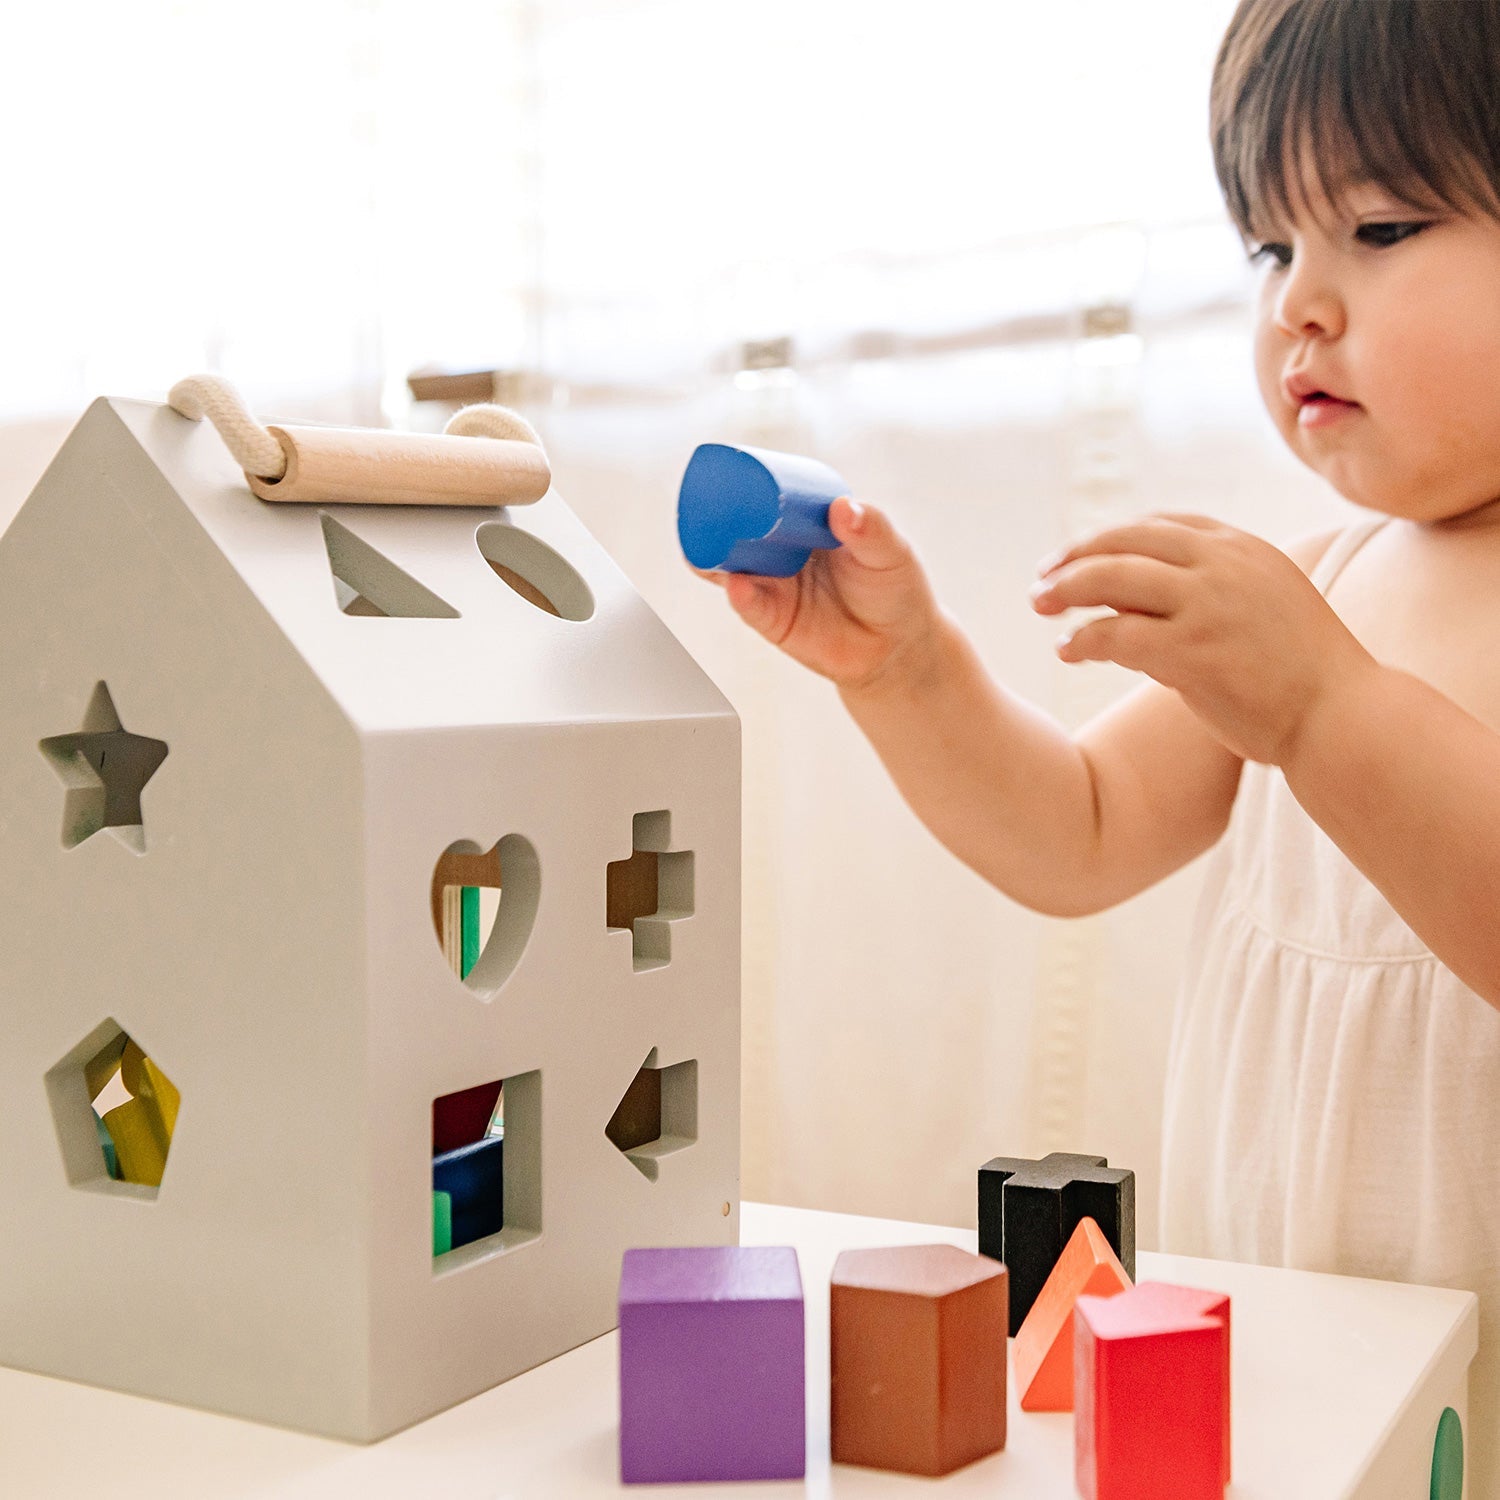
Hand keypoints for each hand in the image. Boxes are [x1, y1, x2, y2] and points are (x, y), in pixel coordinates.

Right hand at [695, 496, 941, 693]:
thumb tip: (843, 507)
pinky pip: (749, 605)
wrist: (898, 646)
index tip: (733, 471)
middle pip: (739, 530)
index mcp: (804, 524)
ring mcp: (773, 585)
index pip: (768, 498)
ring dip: (716, 557)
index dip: (748, 484)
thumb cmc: (894, 588)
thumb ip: (870, 529)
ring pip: (732, 566)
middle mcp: (780, 551)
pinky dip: (741, 595)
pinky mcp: (772, 619)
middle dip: (718, 520)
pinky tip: (739, 585)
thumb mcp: (890, 552)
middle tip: (712, 509)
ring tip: (710, 548)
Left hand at [1030, 513, 1376, 763]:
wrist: (1341, 714)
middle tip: (1041, 579)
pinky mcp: (1193, 651)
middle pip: (1126, 542)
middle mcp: (1223, 565)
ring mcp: (1207, 605)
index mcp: (1242, 548)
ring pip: (1112, 578)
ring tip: (1039, 606)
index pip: (1160, 526)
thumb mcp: (1262, 604)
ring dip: (1066, 589)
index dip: (1111, 538)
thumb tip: (1139, 599)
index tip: (1078, 556)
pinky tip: (1067, 651)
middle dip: (1075, 557)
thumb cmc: (1300, 671)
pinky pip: (1116, 635)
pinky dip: (1082, 640)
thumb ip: (1211, 588)